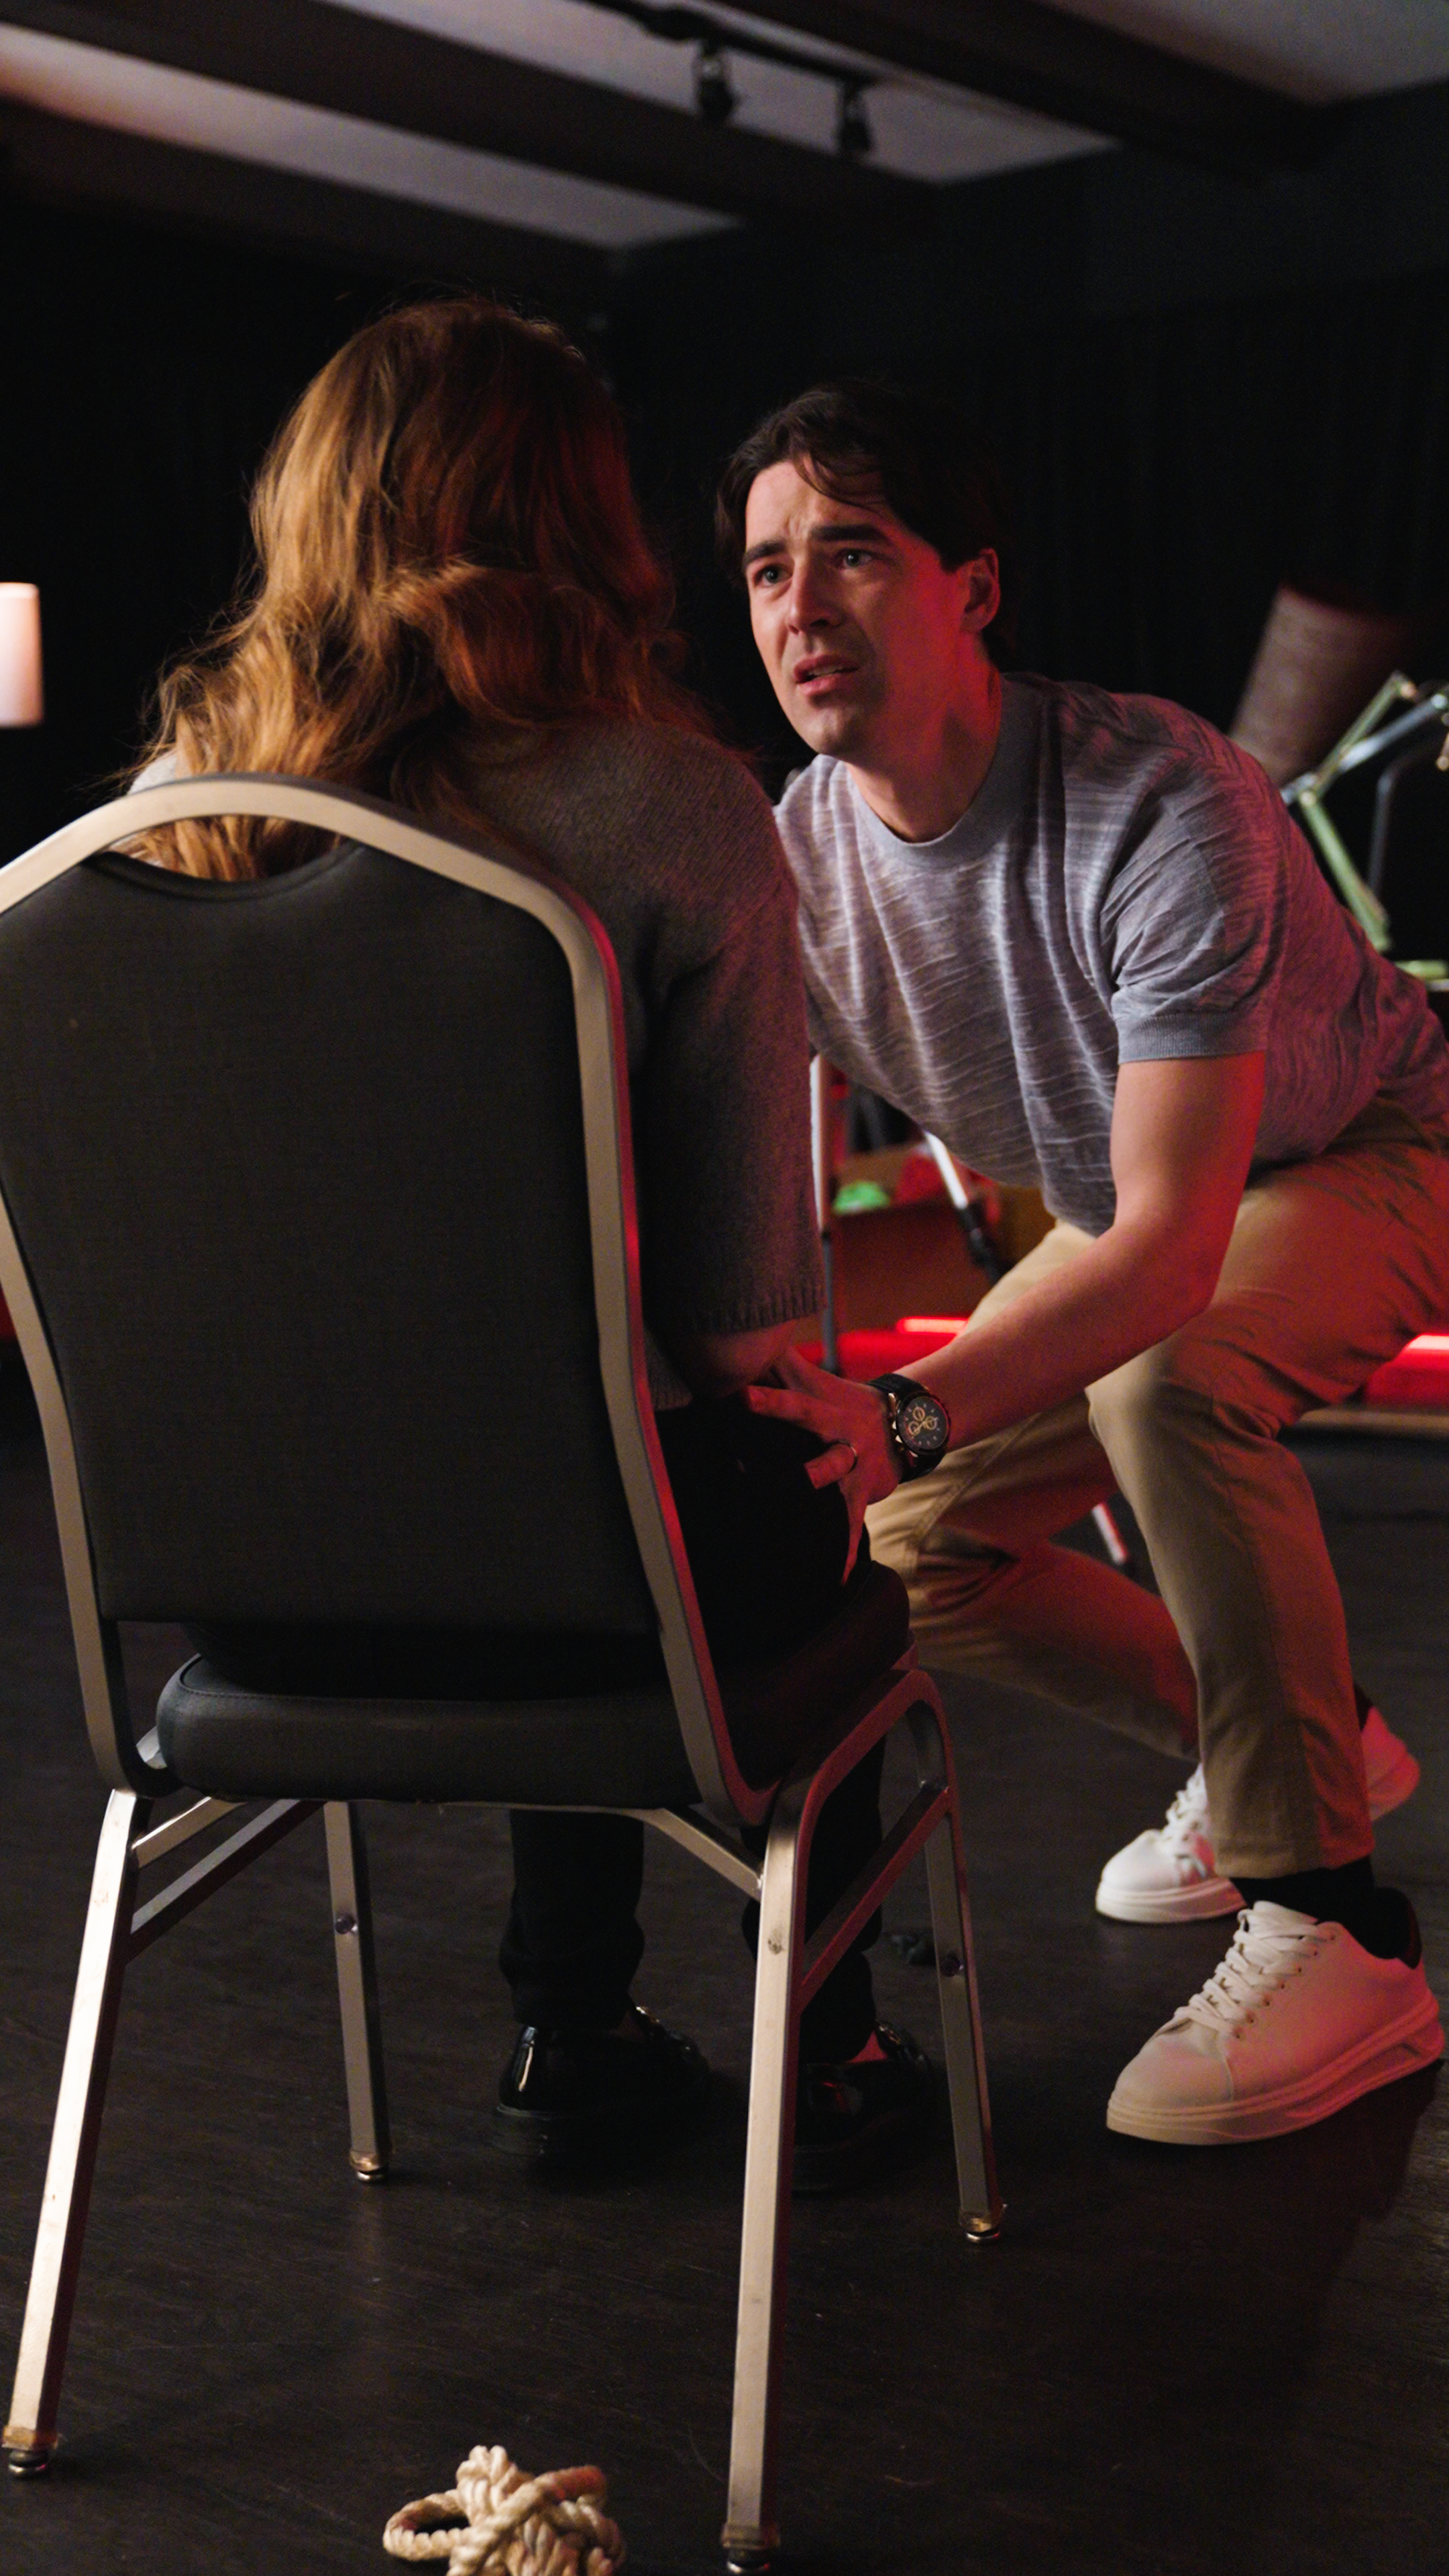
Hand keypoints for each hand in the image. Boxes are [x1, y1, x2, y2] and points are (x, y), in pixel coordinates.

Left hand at [743, 1346, 898, 1577]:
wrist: (911, 1426)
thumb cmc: (847, 1403)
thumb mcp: (819, 1383)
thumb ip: (783, 1364)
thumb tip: (750, 1341)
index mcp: (822, 1402)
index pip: (787, 1386)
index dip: (762, 1381)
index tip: (733, 1380)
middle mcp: (837, 1427)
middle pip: (804, 1413)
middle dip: (776, 1405)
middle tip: (743, 1399)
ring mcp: (852, 1460)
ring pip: (831, 1467)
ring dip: (815, 1475)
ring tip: (801, 1485)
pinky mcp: (863, 1493)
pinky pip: (852, 1525)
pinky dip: (846, 1552)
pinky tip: (837, 1579)